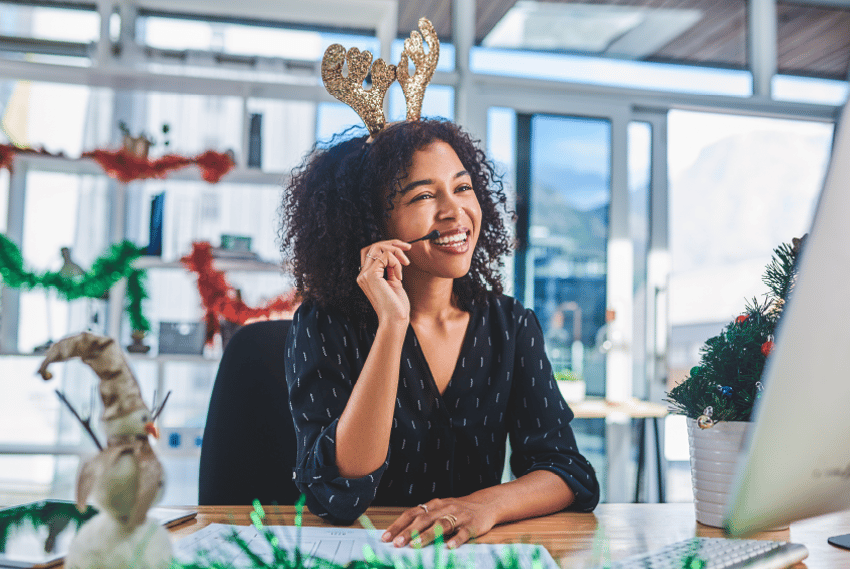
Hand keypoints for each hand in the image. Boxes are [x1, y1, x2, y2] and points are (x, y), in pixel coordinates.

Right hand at [357, 240, 411, 324]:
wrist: (395, 320)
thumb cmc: (397, 306)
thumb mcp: (394, 282)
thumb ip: (391, 268)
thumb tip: (395, 253)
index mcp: (366, 276)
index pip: (371, 252)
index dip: (387, 246)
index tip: (404, 249)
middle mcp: (362, 274)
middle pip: (373, 246)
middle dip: (392, 243)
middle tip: (408, 247)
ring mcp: (364, 275)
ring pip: (378, 247)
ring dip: (396, 251)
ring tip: (405, 264)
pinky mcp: (371, 276)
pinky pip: (385, 256)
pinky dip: (396, 263)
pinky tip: (400, 277)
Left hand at [381, 497, 497, 548]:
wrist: (486, 504)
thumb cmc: (457, 510)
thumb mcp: (439, 510)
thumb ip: (424, 519)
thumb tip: (401, 534)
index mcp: (433, 506)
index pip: (412, 514)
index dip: (398, 525)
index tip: (385, 537)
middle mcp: (444, 509)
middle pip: (424, 520)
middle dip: (408, 532)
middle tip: (397, 544)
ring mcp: (459, 516)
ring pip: (441, 525)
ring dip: (428, 535)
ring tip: (416, 545)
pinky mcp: (472, 525)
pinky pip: (464, 533)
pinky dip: (456, 539)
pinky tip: (450, 547)